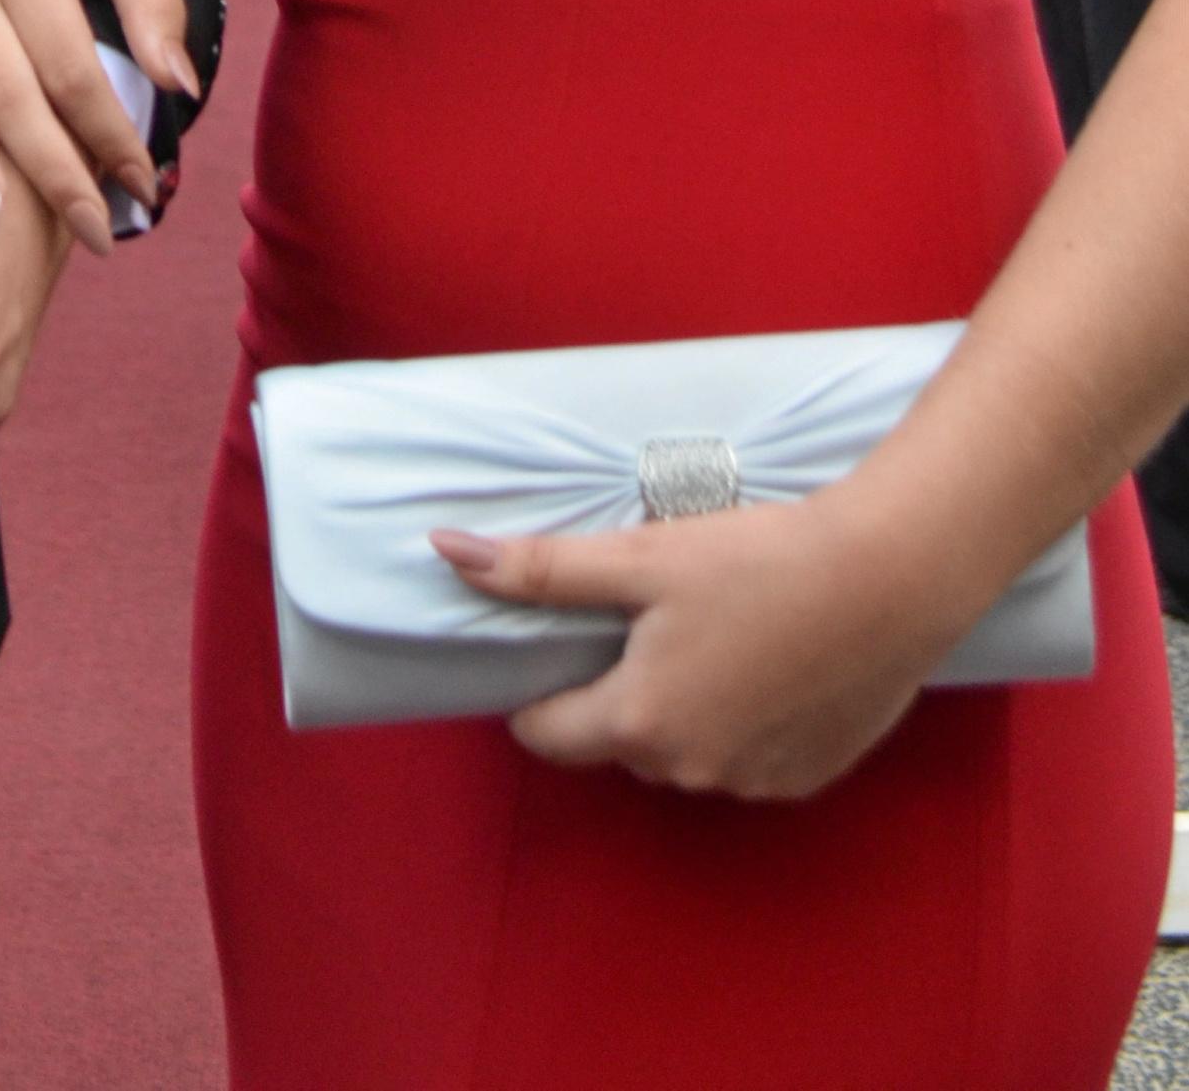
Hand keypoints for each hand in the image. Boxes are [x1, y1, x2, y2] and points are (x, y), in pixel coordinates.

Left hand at [436, 483, 963, 799]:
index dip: (536, 692)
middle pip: (620, 739)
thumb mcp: (641, 557)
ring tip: (707, 630)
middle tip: (641, 618)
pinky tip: (762, 658)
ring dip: (681, 705)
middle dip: (617, 689)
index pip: (548, 735)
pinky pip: (744, 757)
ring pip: (684, 749)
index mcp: (641, 722)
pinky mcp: (806, 777)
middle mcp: (692, 771)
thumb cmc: (759, 561)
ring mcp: (753, 784)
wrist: (890, 580)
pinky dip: (740, 718)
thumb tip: (447, 554)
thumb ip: (543, 570)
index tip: (549, 649)